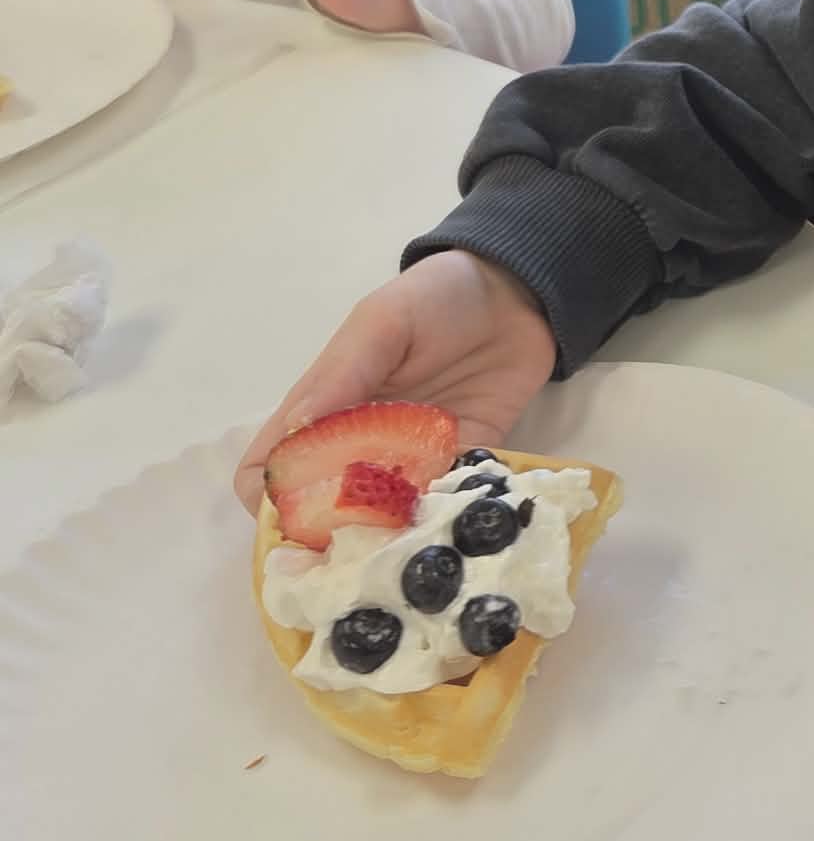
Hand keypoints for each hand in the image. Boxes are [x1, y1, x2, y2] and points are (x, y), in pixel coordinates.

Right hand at [234, 252, 558, 513]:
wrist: (517, 293)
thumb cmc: (436, 297)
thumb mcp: (382, 322)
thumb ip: (341, 376)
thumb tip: (294, 438)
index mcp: (323, 411)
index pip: (269, 473)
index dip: (272, 502)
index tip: (298, 520)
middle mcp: (359, 446)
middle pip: (321, 513)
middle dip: (330, 537)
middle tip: (358, 547)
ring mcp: (411, 461)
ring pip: (383, 522)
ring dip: (389, 537)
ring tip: (406, 543)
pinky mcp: (464, 464)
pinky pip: (446, 506)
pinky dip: (445, 518)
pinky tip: (454, 521)